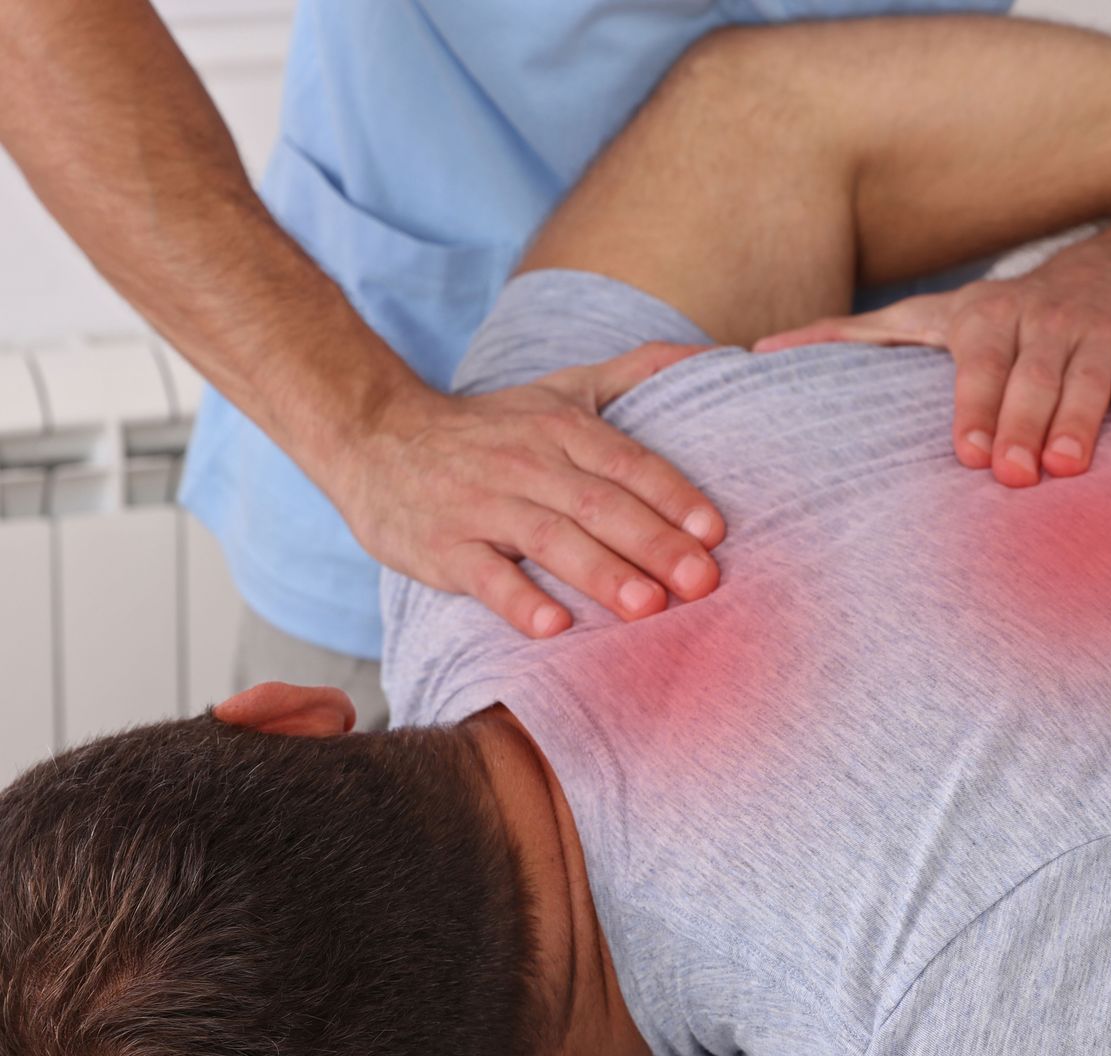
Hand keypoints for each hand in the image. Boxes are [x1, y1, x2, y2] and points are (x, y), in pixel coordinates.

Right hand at [332, 341, 723, 637]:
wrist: (375, 437)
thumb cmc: (490, 427)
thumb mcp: (563, 387)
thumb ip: (638, 371)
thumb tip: (716, 354)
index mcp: (563, 428)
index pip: (629, 462)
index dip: (673, 497)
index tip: (714, 534)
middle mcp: (527, 463)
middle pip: (600, 504)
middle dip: (653, 543)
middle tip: (699, 582)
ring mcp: (482, 505)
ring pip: (549, 538)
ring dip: (600, 573)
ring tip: (646, 608)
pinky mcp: (443, 546)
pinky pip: (484, 575)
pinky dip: (518, 600)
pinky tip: (553, 628)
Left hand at [755, 245, 1110, 487]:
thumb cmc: (1005, 322)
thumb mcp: (929, 318)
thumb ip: (854, 339)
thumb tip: (757, 354)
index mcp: (985, 319)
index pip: (976, 362)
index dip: (973, 405)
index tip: (967, 454)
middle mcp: (1044, 322)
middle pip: (1033, 375)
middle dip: (1023, 421)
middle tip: (1014, 474)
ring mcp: (1102, 337)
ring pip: (1091, 379)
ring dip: (1083, 421)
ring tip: (1071, 467)